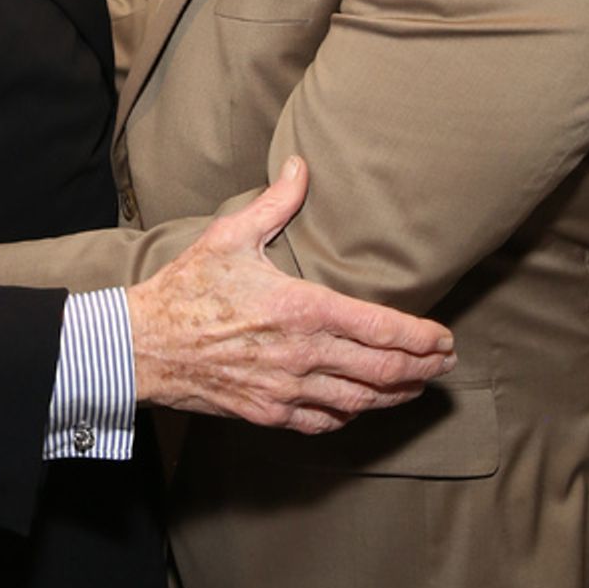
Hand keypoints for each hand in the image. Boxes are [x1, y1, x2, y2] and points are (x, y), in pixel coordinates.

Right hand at [126, 157, 455, 433]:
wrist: (144, 344)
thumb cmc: (187, 288)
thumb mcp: (231, 235)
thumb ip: (277, 202)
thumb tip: (302, 165)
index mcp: (303, 308)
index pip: (383, 330)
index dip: (422, 338)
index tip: (444, 338)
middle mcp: (304, 355)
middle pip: (385, 372)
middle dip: (423, 369)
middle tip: (444, 363)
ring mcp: (288, 390)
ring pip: (361, 402)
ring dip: (397, 395)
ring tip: (417, 385)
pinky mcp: (269, 413)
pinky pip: (324, 422)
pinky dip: (352, 415)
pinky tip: (361, 406)